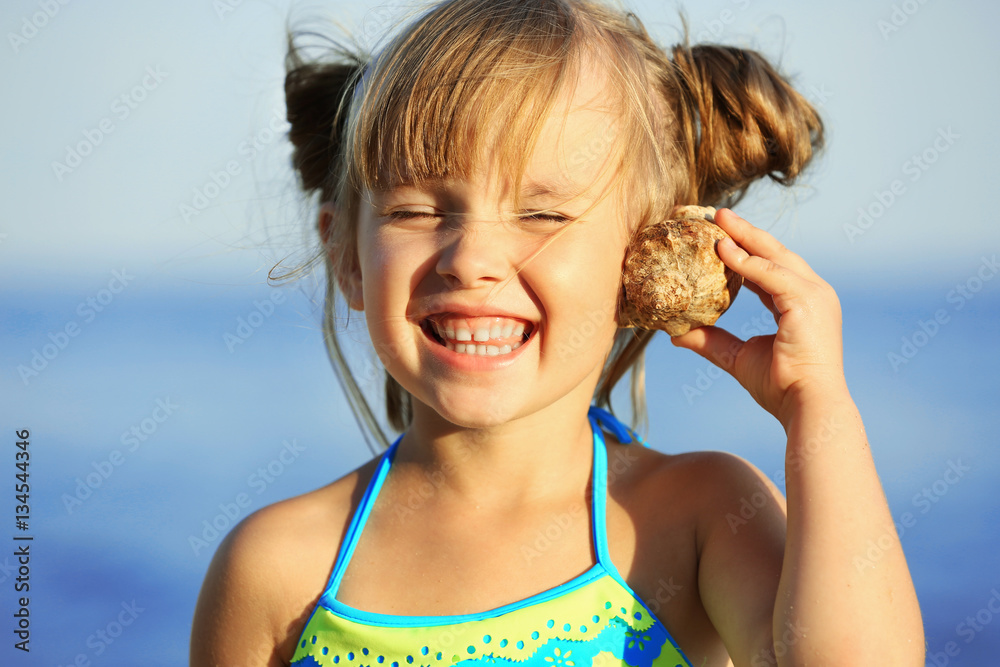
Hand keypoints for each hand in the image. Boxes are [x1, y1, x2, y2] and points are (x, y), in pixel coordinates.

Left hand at [670, 209, 846, 426]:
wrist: (806, 405)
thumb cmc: (780, 387)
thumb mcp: (737, 357)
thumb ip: (711, 340)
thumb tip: (677, 334)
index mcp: (801, 304)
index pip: (770, 269)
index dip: (745, 251)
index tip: (719, 238)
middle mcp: (813, 293)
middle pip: (774, 253)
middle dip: (744, 232)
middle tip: (716, 214)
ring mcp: (814, 294)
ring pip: (773, 255)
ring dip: (743, 236)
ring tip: (717, 220)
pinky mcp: (807, 300)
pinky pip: (770, 274)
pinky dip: (746, 261)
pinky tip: (722, 250)